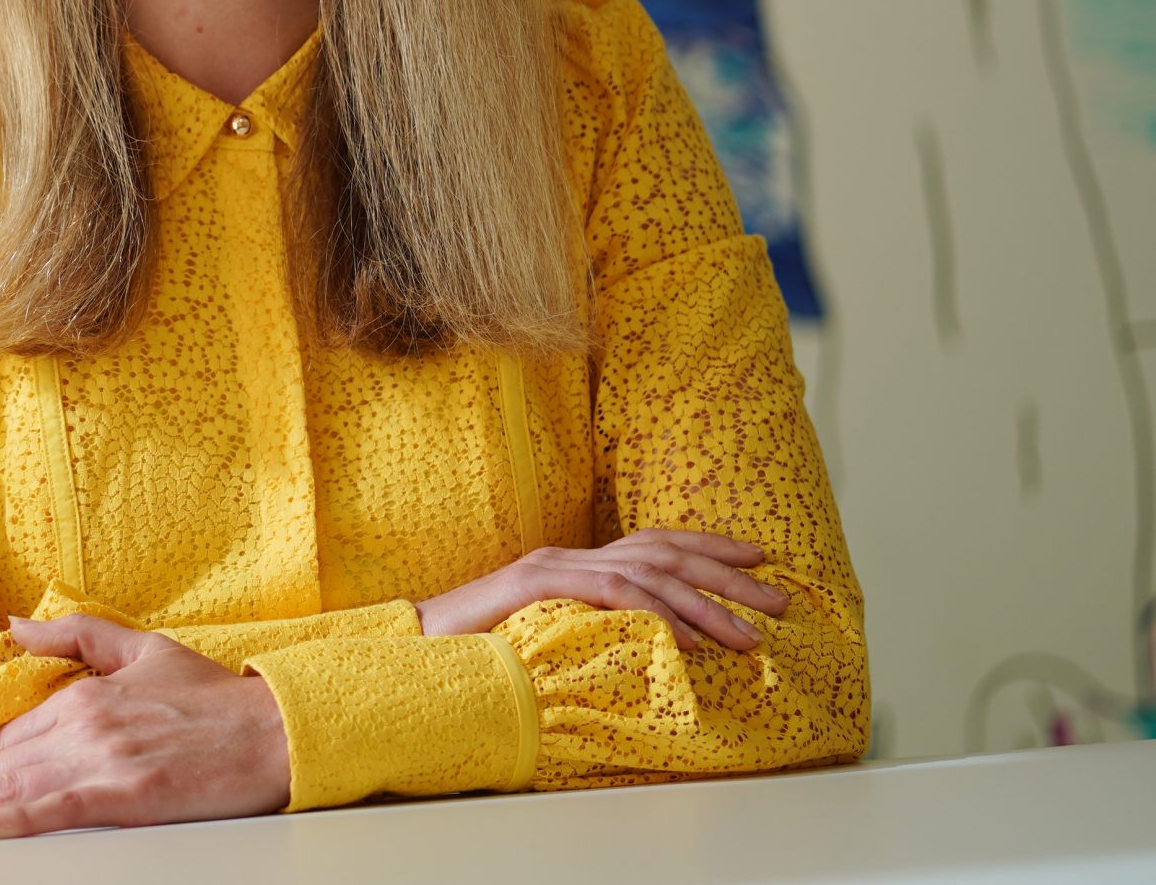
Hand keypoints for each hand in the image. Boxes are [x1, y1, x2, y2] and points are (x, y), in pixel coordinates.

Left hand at [0, 614, 288, 841]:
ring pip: (13, 790)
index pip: (2, 739)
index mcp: (81, 698)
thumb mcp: (140, 649)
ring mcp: (104, 760)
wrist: (275, 729)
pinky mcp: (130, 795)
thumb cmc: (214, 699)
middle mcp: (82, 725)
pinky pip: (62, 809)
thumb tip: (13, 626)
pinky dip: (18, 818)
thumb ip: (73, 637)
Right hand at [416, 528, 787, 651]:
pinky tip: (690, 642)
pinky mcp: (536, 584)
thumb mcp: (548, 637)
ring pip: (646, 573)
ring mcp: (551, 565)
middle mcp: (568, 554)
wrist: (415, 646)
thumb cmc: (477, 650)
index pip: (651, 542)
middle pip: (662, 551)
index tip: (758, 561)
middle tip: (778, 600)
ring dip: (705, 605)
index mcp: (573, 563)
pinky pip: (611, 595)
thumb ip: (591, 630)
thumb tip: (649, 649)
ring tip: (747, 637)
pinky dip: (656, 615)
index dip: (708, 547)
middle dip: (727, 575)